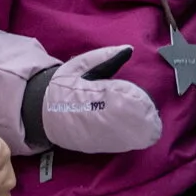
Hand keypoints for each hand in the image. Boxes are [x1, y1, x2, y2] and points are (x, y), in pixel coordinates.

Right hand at [41, 47, 161, 153]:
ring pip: (122, 137)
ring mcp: (93, 135)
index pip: (116, 98)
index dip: (135, 101)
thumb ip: (104, 57)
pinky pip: (117, 145)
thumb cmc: (63, 87)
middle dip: (141, 120)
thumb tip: (128, 48)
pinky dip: (131, 140)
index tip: (146, 102)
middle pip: (123, 121)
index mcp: (88, 95)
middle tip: (153, 116)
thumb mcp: (79, 66)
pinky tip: (141, 135)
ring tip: (151, 126)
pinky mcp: (94, 147)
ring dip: (139, 132)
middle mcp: (92, 117)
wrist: (42, 113)